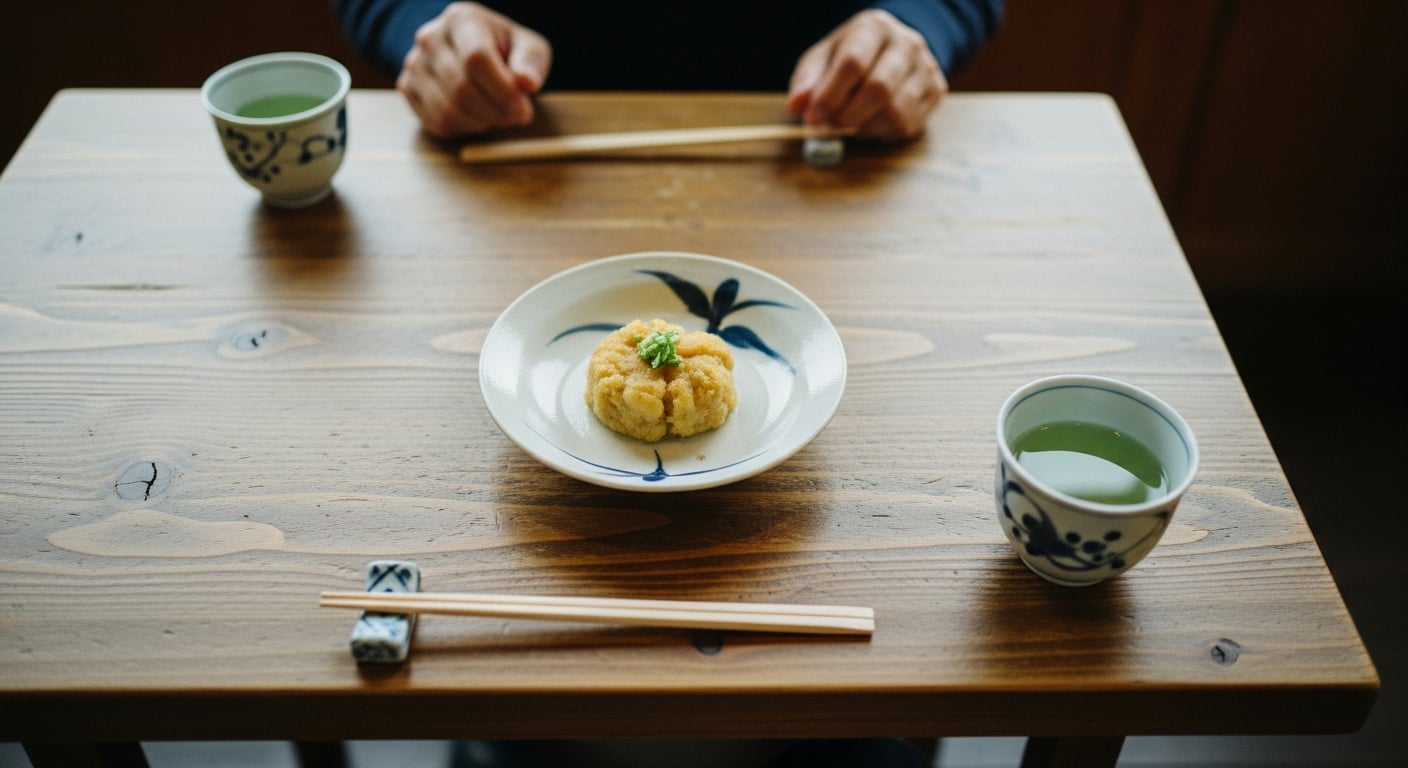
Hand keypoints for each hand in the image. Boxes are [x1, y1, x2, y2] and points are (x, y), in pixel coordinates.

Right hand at [396, 2, 551, 137]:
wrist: (470, 51)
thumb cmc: (504, 50)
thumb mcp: (528, 47)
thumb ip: (530, 62)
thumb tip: (526, 83)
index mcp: (462, 19)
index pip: (476, 58)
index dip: (502, 90)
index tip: (524, 108)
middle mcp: (430, 38)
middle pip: (462, 88)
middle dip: (496, 111)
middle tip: (517, 116)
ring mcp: (414, 63)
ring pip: (448, 111)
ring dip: (481, 123)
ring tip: (499, 115)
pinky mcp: (408, 88)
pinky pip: (437, 122)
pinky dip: (464, 129)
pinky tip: (479, 117)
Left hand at [786, 9, 946, 139]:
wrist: (889, 54)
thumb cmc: (849, 57)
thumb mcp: (822, 60)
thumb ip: (807, 81)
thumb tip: (798, 105)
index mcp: (874, 27)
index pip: (853, 63)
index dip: (830, 95)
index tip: (813, 116)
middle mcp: (907, 43)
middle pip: (878, 88)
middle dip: (848, 115)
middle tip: (830, 125)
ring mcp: (926, 67)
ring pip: (895, 111)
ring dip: (864, 126)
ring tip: (849, 122)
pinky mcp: (936, 91)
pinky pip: (907, 124)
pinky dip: (881, 132)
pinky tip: (869, 122)